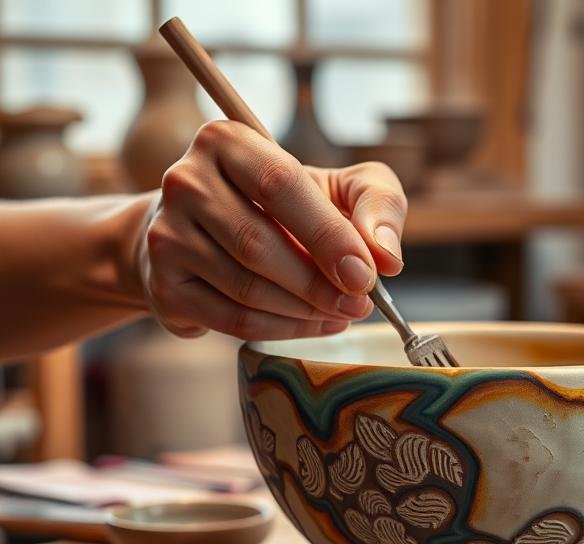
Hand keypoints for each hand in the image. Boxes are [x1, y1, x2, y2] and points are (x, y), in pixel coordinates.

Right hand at [141, 120, 405, 339]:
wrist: (211, 233)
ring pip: (245, 288)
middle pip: (257, 244)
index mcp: (226, 141)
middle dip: (319, 284)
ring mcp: (166, 235)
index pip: (280, 185)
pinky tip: (312, 324)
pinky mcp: (163, 284)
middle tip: (359, 304)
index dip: (327, 235)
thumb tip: (386, 257)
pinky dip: (281, 330)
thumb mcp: (343, 187)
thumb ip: (377, 205)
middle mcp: (185, 181)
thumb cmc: (289, 207)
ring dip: (304, 311)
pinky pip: (231, 320)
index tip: (365, 274)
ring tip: (340, 312)